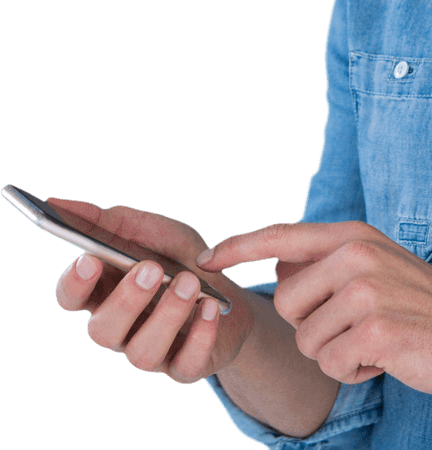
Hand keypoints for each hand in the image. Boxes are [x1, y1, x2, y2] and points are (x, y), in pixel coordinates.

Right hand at [53, 198, 254, 383]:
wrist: (232, 297)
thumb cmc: (182, 261)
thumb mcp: (154, 232)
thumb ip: (111, 220)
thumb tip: (60, 202)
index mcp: (106, 294)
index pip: (72, 297)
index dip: (76, 283)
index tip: (90, 258)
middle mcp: (122, 329)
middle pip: (103, 328)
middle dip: (126, 299)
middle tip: (150, 268)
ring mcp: (152, 352)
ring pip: (142, 351)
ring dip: (167, 314)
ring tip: (190, 282)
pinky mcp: (185, 368)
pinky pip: (187, 362)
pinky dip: (200, 335)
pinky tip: (211, 308)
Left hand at [197, 220, 431, 398]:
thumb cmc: (428, 308)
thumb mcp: (380, 267)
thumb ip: (331, 262)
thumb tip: (279, 265)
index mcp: (356, 235)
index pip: (283, 235)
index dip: (239, 246)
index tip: (206, 258)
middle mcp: (358, 254)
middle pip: (285, 302)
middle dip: (312, 327)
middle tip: (358, 326)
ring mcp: (366, 291)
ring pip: (306, 340)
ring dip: (336, 354)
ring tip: (378, 341)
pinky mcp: (375, 330)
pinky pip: (331, 366)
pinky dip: (355, 373)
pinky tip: (388, 358)